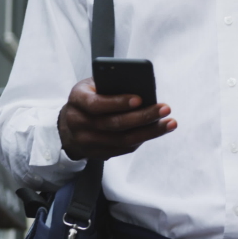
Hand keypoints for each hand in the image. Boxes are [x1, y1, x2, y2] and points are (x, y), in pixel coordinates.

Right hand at [58, 78, 176, 160]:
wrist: (67, 127)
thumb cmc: (87, 98)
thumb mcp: (91, 86)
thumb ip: (109, 84)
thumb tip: (140, 86)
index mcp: (77, 100)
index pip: (97, 104)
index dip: (118, 102)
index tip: (140, 98)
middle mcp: (79, 123)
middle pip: (114, 124)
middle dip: (143, 117)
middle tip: (165, 108)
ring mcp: (87, 142)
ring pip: (122, 140)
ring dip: (149, 132)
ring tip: (169, 123)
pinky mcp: (97, 154)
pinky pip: (123, 149)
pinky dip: (142, 139)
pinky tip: (158, 130)